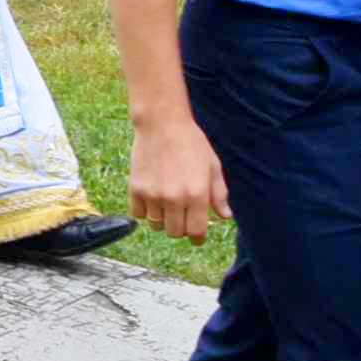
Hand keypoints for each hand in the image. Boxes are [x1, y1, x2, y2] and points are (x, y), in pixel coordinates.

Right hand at [128, 115, 229, 240]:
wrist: (162, 123)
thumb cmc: (191, 143)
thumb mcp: (212, 166)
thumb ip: (219, 194)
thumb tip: (225, 216)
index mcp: (197, 195)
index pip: (196, 232)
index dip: (198, 237)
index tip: (196, 235)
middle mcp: (175, 198)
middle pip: (175, 233)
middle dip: (180, 227)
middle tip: (182, 215)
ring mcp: (153, 195)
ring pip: (156, 225)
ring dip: (162, 219)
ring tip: (166, 203)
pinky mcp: (136, 189)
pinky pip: (139, 214)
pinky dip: (145, 210)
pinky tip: (152, 197)